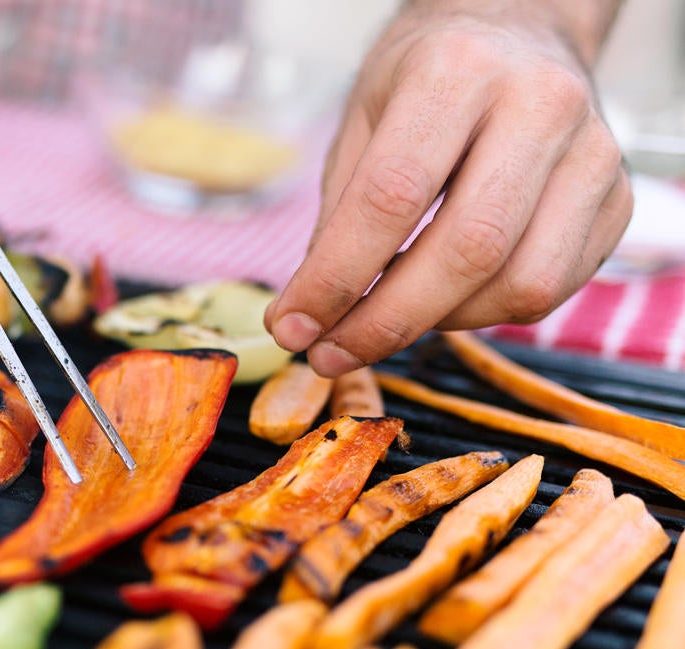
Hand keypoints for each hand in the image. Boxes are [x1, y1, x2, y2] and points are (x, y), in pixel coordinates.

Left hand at [264, 0, 631, 377]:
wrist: (519, 29)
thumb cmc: (428, 75)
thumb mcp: (363, 117)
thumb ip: (339, 214)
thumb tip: (310, 316)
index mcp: (457, 71)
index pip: (391, 197)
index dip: (336, 277)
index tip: (292, 327)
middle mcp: (539, 105)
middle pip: (466, 249)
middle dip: (386, 320)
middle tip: (329, 354)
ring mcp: (593, 154)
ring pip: (520, 283)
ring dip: (438, 324)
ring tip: (383, 320)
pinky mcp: (618, 199)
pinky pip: (552, 288)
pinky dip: (484, 312)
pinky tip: (441, 300)